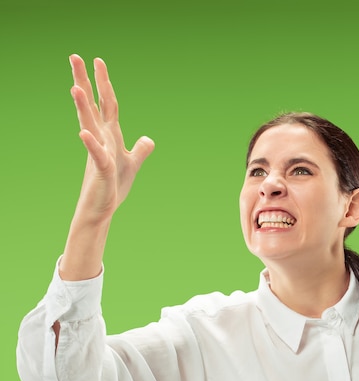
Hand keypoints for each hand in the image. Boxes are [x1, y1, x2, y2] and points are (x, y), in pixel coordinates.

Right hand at [70, 54, 153, 222]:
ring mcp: (100, 153)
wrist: (102, 209)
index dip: (103, 83)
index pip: (107, 104)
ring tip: (75, 87)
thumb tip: (149, 139)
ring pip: (91, 125)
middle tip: (74, 56)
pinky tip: (85, 134)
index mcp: (110, 136)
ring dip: (83, 107)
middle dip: (85, 82)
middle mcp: (102, 140)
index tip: (97, 60)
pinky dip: (92, 144)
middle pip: (93, 106)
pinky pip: (98, 155)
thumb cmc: (113, 186)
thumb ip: (140, 150)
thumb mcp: (132, 165)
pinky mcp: (102, 171)